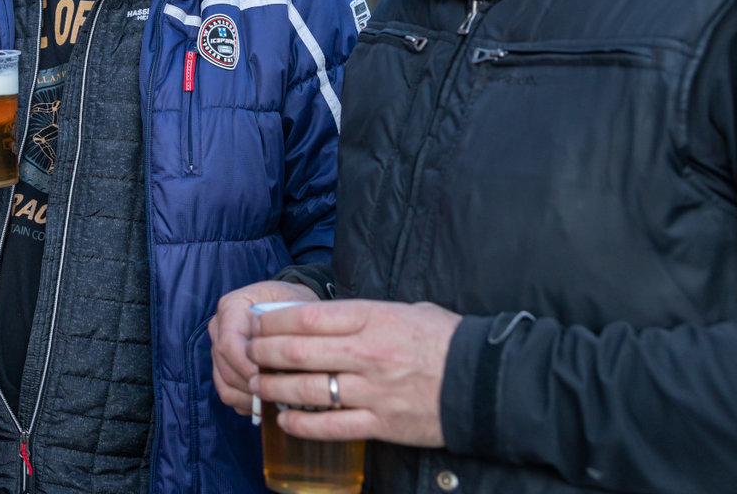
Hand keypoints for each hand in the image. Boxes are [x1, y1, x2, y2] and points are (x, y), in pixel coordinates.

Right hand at [209, 280, 319, 413]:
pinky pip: (228, 394)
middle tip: (280, 394)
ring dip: (250, 397)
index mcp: (232, 307)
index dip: (246, 366)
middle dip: (252, 386)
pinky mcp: (223, 367)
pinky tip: (269, 401)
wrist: (288, 304)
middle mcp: (219, 327)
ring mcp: (218, 348)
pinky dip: (247, 403)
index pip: (228, 343)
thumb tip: (290, 364)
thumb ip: (290, 329)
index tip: (270, 379)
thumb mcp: (296, 306)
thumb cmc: (294, 304)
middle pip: (225, 367)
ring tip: (277, 399)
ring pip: (225, 384)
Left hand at [247, 299, 460, 449]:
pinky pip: (330, 426)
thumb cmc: (447, 341)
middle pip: (296, 352)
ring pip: (306, 388)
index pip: (305, 316)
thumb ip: (367, 313)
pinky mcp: (381, 424)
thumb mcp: (408, 310)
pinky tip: (285, 419)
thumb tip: (331, 316)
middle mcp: (366, 353)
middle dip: (263, 353)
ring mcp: (372, 391)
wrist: (487, 384)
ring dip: (274, 387)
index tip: (256, 323)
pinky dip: (301, 423)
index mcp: (372, 318)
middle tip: (249, 354)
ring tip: (257, 385)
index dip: (272, 321)